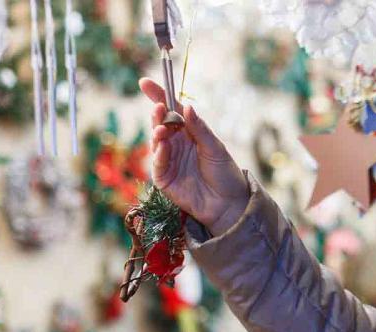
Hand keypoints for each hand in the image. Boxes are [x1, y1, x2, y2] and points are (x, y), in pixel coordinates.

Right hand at [138, 78, 249, 232]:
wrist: (229, 204)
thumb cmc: (225, 174)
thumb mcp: (215, 148)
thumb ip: (200, 129)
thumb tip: (187, 107)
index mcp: (189, 134)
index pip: (171, 111)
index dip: (158, 96)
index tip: (145, 83)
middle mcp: (176, 145)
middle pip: (160, 123)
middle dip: (157, 114)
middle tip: (158, 107)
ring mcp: (169, 161)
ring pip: (156, 141)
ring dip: (157, 133)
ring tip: (163, 128)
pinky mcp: (164, 178)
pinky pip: (157, 163)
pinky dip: (159, 154)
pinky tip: (164, 147)